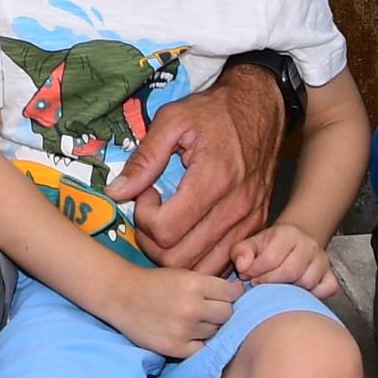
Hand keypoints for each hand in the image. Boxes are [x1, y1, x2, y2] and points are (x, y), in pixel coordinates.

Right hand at [104, 262, 242, 360]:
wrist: (121, 295)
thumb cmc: (154, 283)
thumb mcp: (183, 275)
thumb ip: (209, 285)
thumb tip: (239, 293)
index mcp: (196, 284)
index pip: (232, 293)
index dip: (232, 294)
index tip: (228, 296)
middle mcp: (193, 307)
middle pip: (228, 314)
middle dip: (222, 311)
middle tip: (210, 310)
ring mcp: (184, 329)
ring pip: (216, 332)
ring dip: (210, 328)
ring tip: (195, 322)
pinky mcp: (175, 347)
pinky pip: (201, 349)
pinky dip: (198, 343)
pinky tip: (190, 335)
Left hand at [128, 63, 276, 269]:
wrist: (261, 108)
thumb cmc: (215, 111)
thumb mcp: (172, 121)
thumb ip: (144, 159)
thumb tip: (116, 191)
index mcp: (214, 179)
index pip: (166, 231)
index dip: (144, 218)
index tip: (146, 194)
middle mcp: (236, 207)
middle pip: (179, 259)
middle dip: (153, 241)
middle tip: (153, 213)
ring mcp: (250, 221)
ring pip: (201, 269)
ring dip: (176, 255)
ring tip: (171, 223)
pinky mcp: (256, 228)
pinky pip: (223, 263)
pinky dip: (200, 257)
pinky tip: (191, 231)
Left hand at [231, 221, 338, 298]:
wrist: (295, 245)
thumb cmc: (271, 248)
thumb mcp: (251, 244)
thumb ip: (241, 252)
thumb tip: (242, 265)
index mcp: (288, 234)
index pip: (271, 258)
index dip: (255, 272)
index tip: (248, 277)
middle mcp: (309, 245)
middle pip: (290, 272)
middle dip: (270, 283)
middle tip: (259, 286)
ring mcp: (323, 261)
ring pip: (307, 283)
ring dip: (289, 291)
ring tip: (277, 288)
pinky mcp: (331, 276)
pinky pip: (325, 290)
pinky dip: (312, 295)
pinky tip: (297, 292)